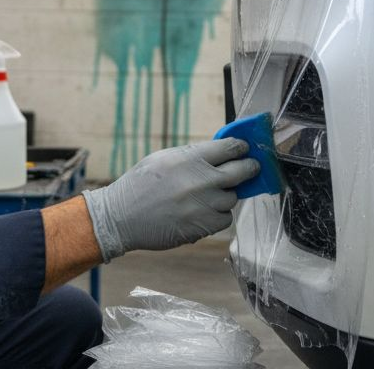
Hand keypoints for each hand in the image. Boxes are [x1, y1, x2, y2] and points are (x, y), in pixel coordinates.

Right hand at [82, 138, 259, 260]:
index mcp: (193, 157)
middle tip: (251, 168)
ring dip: (226, 196)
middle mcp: (204, 180)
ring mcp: (206, 204)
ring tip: (208, 196)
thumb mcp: (166, 158)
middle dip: (250, 168)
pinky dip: (217, 216)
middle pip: (243, 171)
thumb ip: (195, 155)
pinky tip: (202, 212)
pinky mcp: (204, 226)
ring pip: (234, 197)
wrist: (122, 217)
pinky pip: (224, 219)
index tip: (244, 149)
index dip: (242, 147)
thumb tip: (221, 153)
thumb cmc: (141, 184)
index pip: (232, 147)